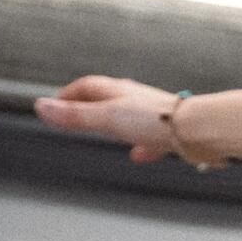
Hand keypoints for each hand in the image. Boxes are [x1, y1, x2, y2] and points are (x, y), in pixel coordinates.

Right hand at [34, 75, 183, 163]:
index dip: (68, 94)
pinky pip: (151, 137)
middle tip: (75, 114)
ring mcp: (154, 115)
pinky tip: (138, 154)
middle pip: (108, 98)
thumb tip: (40, 106)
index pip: (87, 86)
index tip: (54, 103)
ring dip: (114, 123)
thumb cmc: (156, 120)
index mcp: (119, 91)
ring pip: (129, 116)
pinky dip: (140, 145)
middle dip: (89, 105)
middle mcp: (137, 99)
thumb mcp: (107, 118)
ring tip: (105, 132)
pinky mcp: (170, 133)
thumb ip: (75, 116)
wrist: (200, 130)